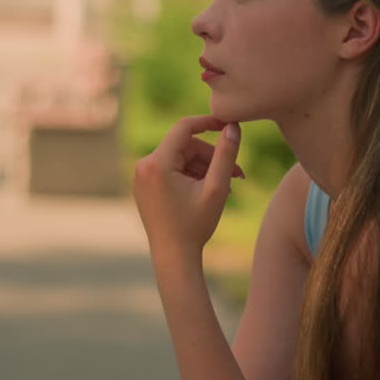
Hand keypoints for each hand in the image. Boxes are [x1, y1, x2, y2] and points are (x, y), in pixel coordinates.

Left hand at [132, 115, 243, 255]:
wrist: (174, 257)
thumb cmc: (195, 225)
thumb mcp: (216, 189)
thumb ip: (226, 155)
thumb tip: (233, 127)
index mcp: (157, 163)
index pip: (184, 127)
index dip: (208, 122)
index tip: (229, 123)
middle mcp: (143, 165)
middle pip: (184, 146)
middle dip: (211, 156)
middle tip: (237, 173)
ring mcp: (141, 176)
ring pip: (180, 158)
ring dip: (204, 167)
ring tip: (226, 187)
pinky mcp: (145, 185)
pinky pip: (171, 169)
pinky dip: (191, 175)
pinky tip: (208, 190)